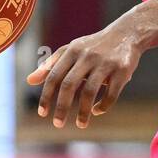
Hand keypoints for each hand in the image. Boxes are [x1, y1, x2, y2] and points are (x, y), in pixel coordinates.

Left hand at [27, 24, 143, 127]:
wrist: (128, 33)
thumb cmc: (94, 46)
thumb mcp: (71, 50)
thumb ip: (51, 65)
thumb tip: (29, 81)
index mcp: (72, 51)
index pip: (54, 76)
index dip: (47, 96)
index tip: (42, 113)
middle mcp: (87, 56)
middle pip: (69, 84)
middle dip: (62, 107)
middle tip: (58, 124)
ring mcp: (106, 62)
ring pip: (89, 91)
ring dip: (83, 111)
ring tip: (81, 124)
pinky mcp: (122, 69)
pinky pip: (111, 93)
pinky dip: (103, 106)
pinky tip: (97, 111)